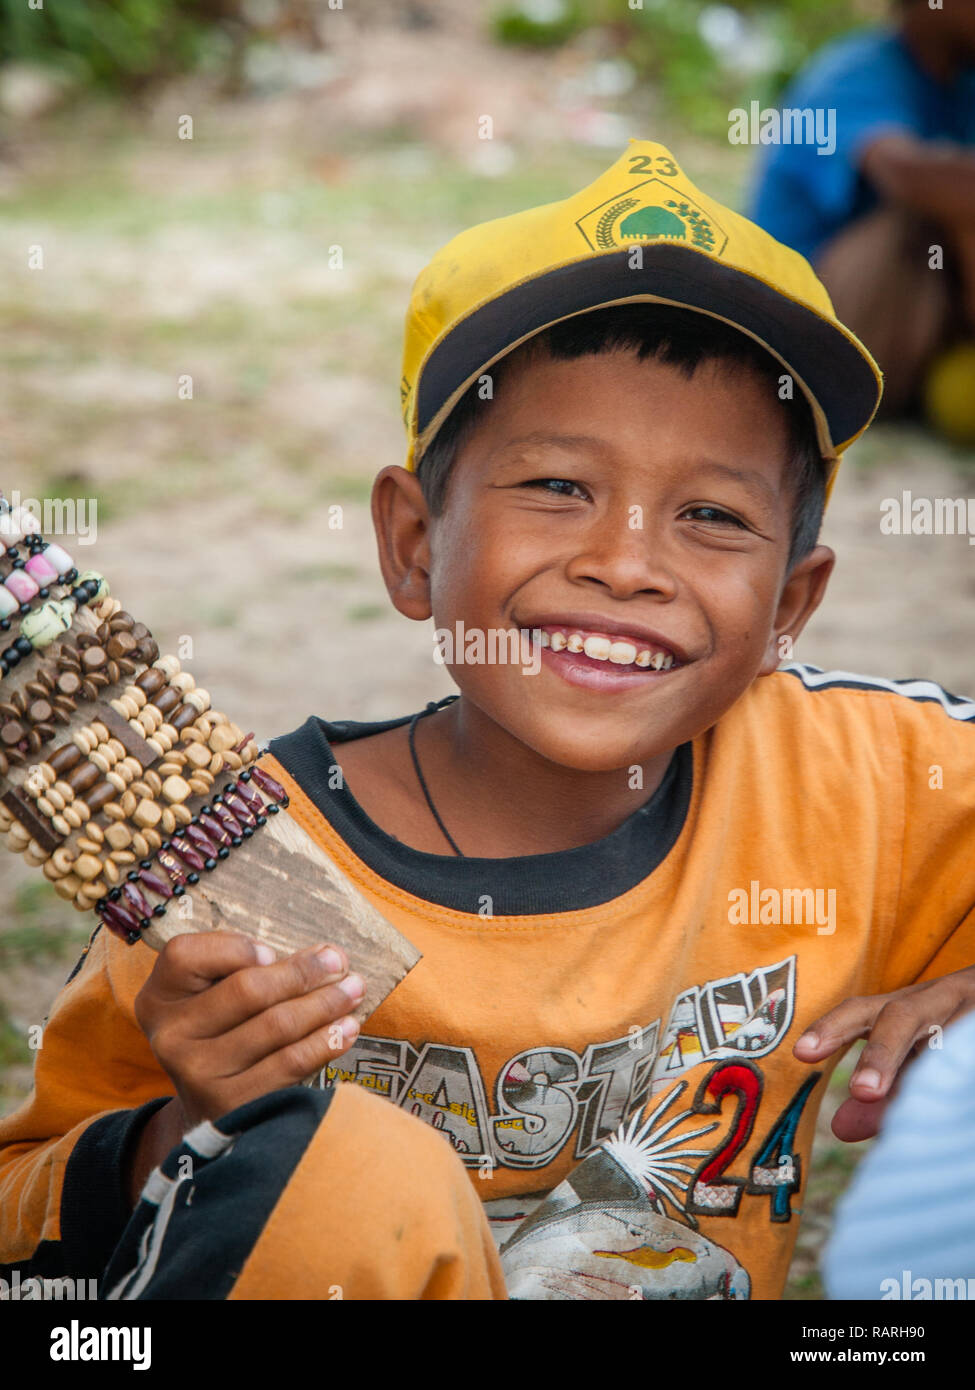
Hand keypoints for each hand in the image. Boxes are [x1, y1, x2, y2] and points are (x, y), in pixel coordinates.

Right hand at [134, 931, 364, 1129]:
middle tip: (339, 961)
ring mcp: (198, 1074)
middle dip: (302, 972)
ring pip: (276, 1026)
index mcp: (158, 998)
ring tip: (353, 989)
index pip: (185, 955)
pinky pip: (289, 1063)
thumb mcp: (210, 995)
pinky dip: (325, 1041)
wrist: (209, 1111)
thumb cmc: (223, 1032)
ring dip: (324, 1003)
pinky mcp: (231, 1104)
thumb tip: (319, 959)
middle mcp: (170, 1036)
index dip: (233, 948)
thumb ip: (241, 968)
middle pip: (246, 989)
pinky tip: (347, 1028)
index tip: (272, 952)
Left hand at [792, 966, 974, 1140]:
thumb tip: (840, 1128)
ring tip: (919, 1105)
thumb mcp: (919, 1055)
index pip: (863, 1010)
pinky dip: (962, 1077)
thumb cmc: (956, 1031)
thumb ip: (883, 1091)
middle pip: (903, 1015)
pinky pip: (971, 1051)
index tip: (801, 1052)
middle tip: (864, 1091)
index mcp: (908, 1004)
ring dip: (932, 1067)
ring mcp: (971, 1008)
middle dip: (881, 1052)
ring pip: (948, 1033)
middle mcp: (938, 997)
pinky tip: (957, 1099)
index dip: (832, 1028)